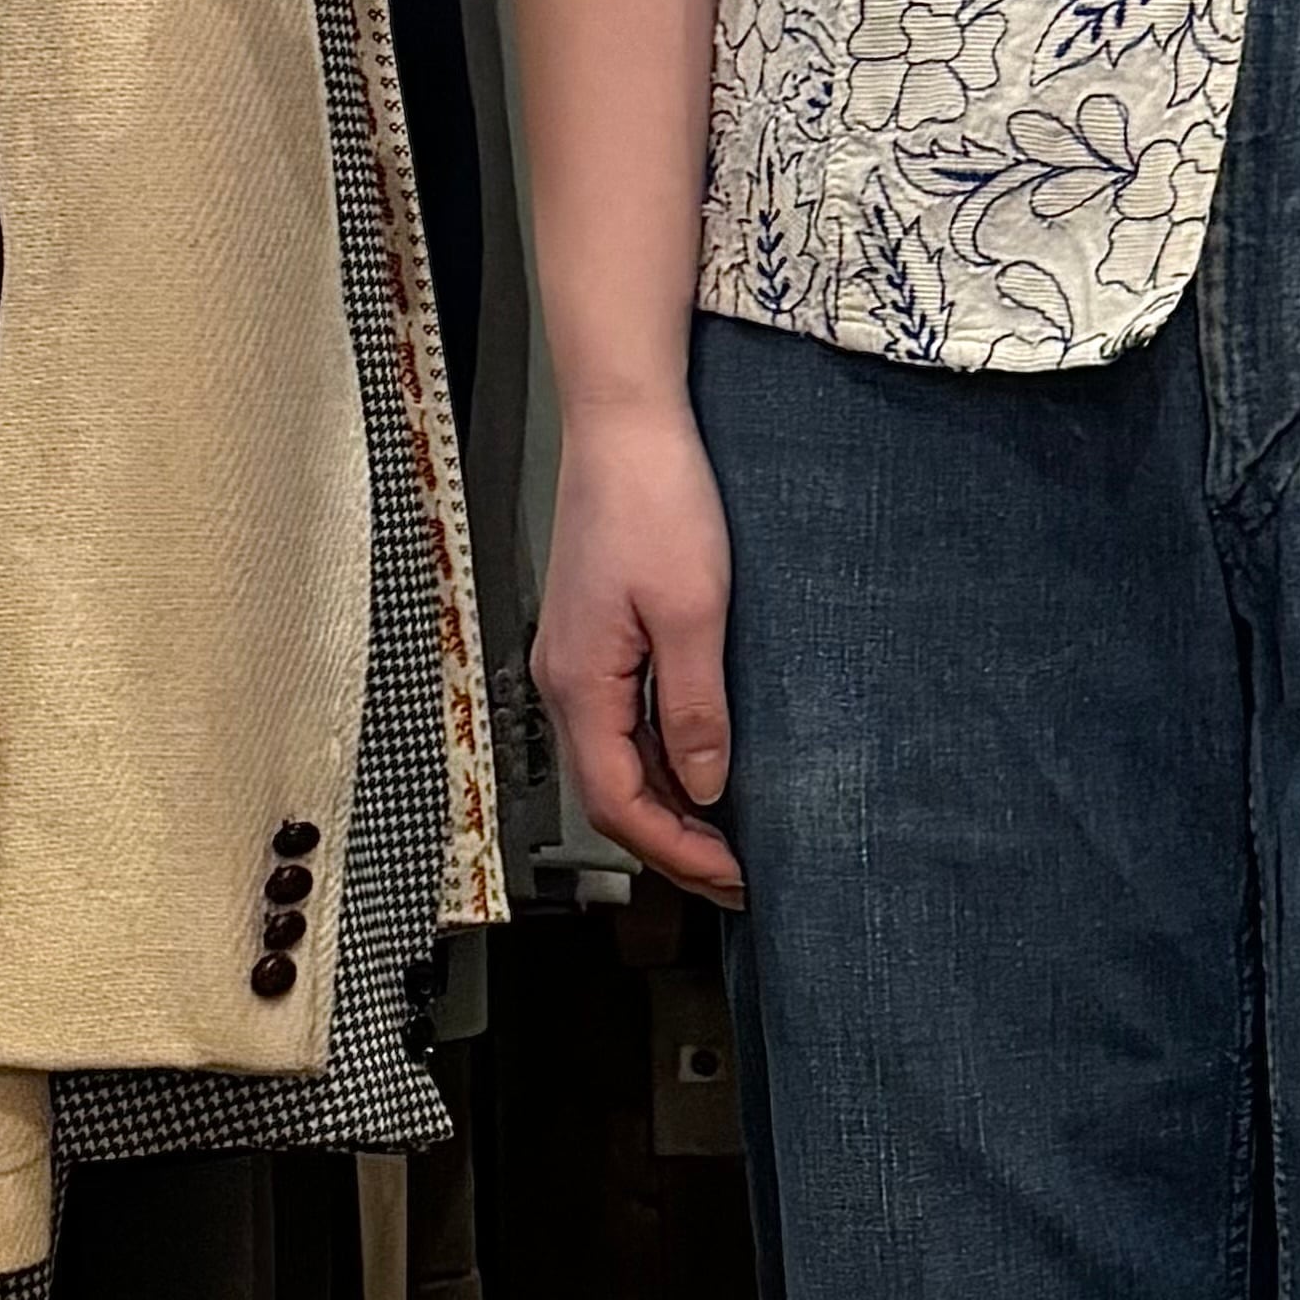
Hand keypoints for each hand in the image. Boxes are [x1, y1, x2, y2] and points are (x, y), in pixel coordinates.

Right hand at [532, 402, 743, 905]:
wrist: (624, 421)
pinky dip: (657, 762)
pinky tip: (698, 768)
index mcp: (581, 683)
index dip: (676, 850)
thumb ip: (694, 707)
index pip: (619, 803)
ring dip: (667, 807)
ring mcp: (575, 659)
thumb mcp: (692, 611)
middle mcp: (565, 680)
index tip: (733, 877)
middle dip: (671, 844)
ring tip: (723, 839)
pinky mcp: (592, 636)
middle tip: (735, 878)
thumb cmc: (654, 499)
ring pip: (614, 761)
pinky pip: (618, 724)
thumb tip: (706, 786)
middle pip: (611, 793)